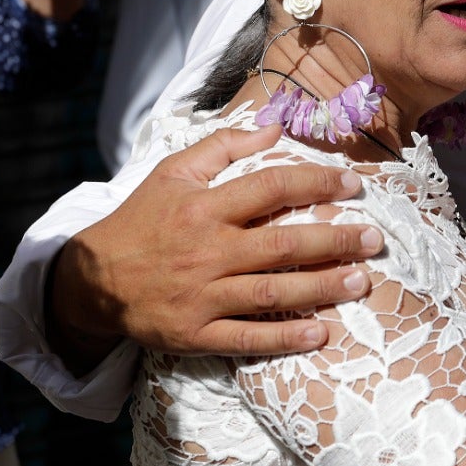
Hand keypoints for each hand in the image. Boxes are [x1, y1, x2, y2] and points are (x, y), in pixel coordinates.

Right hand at [50, 123, 382, 366]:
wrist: (92, 280)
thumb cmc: (141, 221)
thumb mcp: (172, 172)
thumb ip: (223, 147)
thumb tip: (274, 126)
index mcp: (203, 207)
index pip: (271, 188)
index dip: (316, 184)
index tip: (352, 186)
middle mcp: (207, 251)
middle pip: (282, 245)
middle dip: (334, 241)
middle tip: (374, 240)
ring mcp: (202, 296)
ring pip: (272, 292)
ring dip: (322, 288)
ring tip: (361, 281)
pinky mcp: (195, 334)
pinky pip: (247, 338)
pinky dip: (285, 338)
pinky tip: (320, 334)